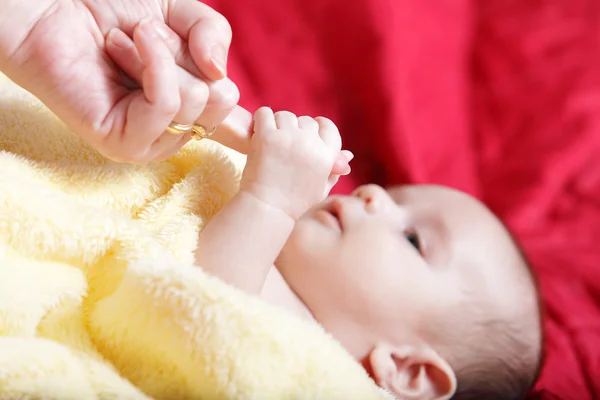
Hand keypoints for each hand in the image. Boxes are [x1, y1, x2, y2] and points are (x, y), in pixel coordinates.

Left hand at [0, 0, 237, 162]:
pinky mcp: (124, 145)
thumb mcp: (181, 13)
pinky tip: (121, 48)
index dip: (256, 133)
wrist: (53, 5)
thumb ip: (215, 36)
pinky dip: (150, 64)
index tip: (277, 132)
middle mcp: (175, 131)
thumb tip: (219, 75)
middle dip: (187, 54)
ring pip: (194, 100)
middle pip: (221, 100)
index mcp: (192, 107)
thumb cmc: (113, 9)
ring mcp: (150, 143)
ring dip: (159, 53)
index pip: (239, 134)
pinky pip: (164, 104)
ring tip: (124, 44)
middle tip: (147, 39)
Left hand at [240, 107, 351, 219]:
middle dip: (296, 130)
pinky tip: (259, 134)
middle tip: (284, 147)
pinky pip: (264, 114)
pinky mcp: (267, 137)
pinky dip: (261, 120)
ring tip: (271, 143)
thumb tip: (348, 155)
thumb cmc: (294, 203)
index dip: (317, 129)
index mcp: (326, 155)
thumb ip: (334, 170)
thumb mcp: (321, 189)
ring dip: (278, 125)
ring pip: (285, 116)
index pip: (327, 127)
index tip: (305, 137)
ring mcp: (288, 138)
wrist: (267, 210)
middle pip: (306, 120)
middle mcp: (311, 144)